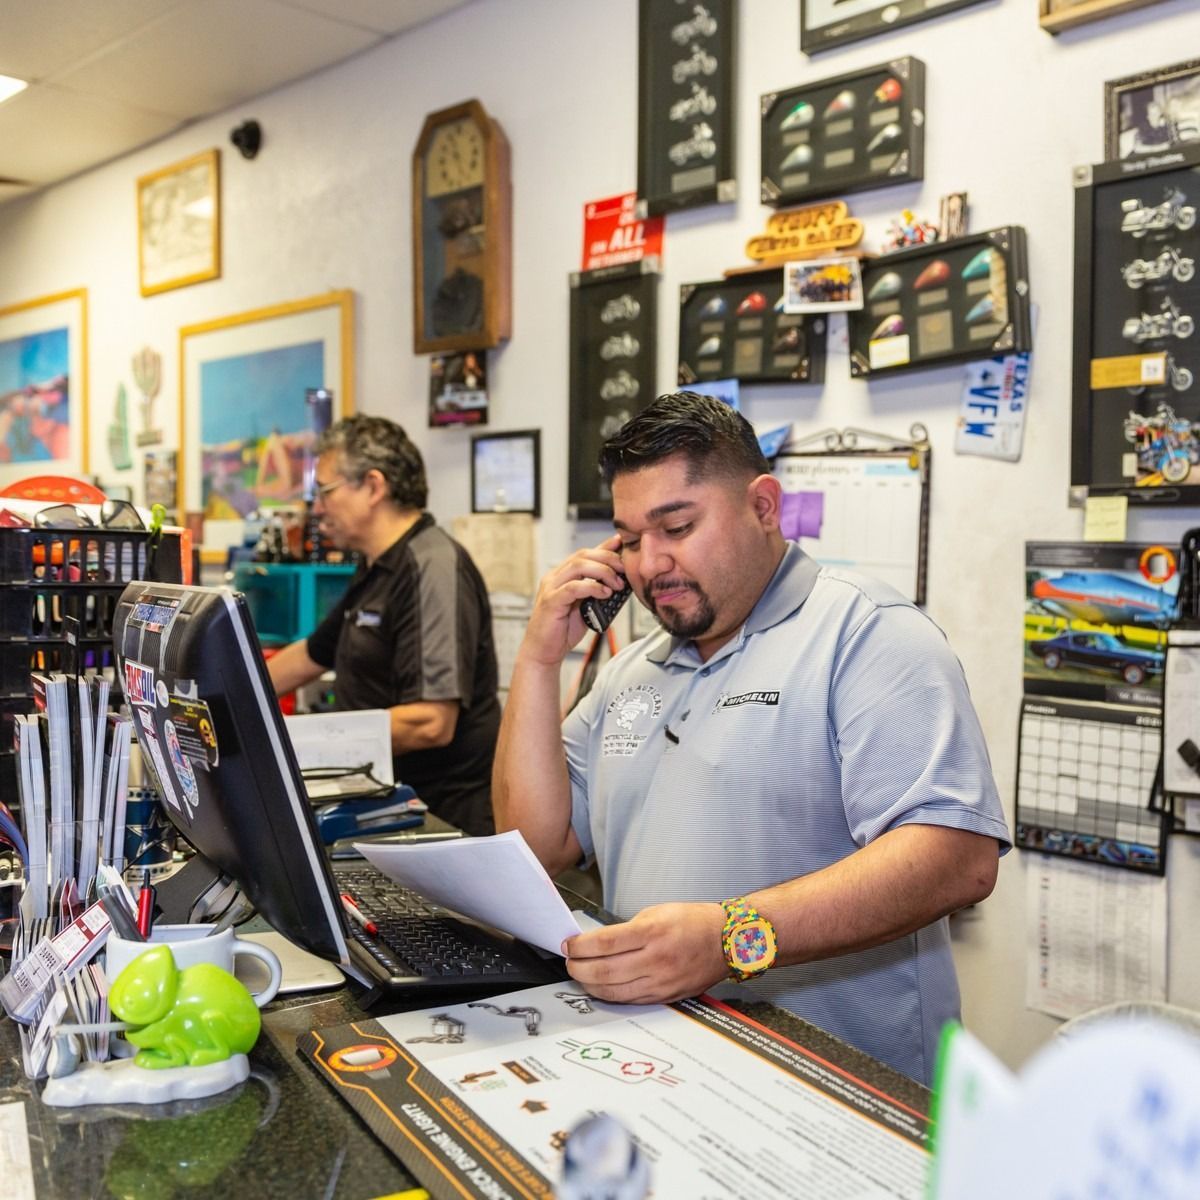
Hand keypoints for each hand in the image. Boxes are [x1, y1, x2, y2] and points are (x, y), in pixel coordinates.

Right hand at [519, 534, 626, 665]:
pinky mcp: (551, 601)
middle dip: (607, 558)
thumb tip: (618, 580)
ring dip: (603, 572)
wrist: (544, 651)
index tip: (622, 545)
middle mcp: (555, 577)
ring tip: (617, 584)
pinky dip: (591, 587)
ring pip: (578, 566)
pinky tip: (604, 593)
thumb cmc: (563, 630)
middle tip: (624, 569)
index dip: (605, 547)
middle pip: (583, 555)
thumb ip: (596, 590)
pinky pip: (573, 587)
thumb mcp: (586, 605)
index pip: (585, 553)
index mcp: (563, 575)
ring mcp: (551, 588)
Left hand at [561, 902, 726, 1005]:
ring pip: (614, 991)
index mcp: (652, 932)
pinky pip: (630, 1000)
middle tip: (569, 962)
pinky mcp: (665, 996)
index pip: (605, 942)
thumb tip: (598, 943)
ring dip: (590, 984)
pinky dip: (610, 995)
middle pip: (605, 970)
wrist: (726, 941)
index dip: (580, 946)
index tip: (568, 944)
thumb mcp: (657, 912)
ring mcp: (661, 981)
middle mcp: (656, 959)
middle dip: (579, 968)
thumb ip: (628, 929)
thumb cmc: (693, 922)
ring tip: (580, 975)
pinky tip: (601, 987)